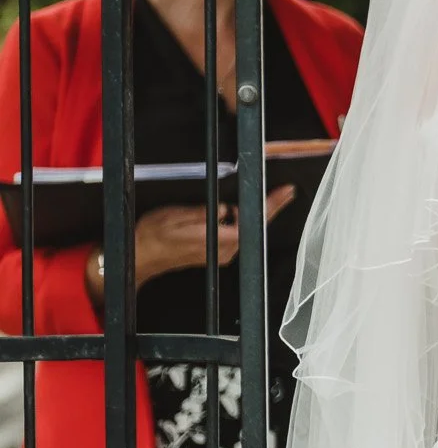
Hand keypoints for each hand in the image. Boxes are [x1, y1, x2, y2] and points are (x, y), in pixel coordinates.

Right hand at [131, 186, 295, 286]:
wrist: (142, 256)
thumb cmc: (154, 237)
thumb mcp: (175, 216)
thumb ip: (203, 212)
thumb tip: (224, 209)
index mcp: (219, 240)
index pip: (254, 222)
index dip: (272, 205)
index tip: (286, 192)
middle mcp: (226, 250)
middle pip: (253, 225)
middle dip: (256, 207)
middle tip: (265, 192)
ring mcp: (224, 254)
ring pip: (243, 228)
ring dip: (239, 215)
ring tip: (217, 209)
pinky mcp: (219, 254)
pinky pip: (234, 234)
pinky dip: (233, 222)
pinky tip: (218, 217)